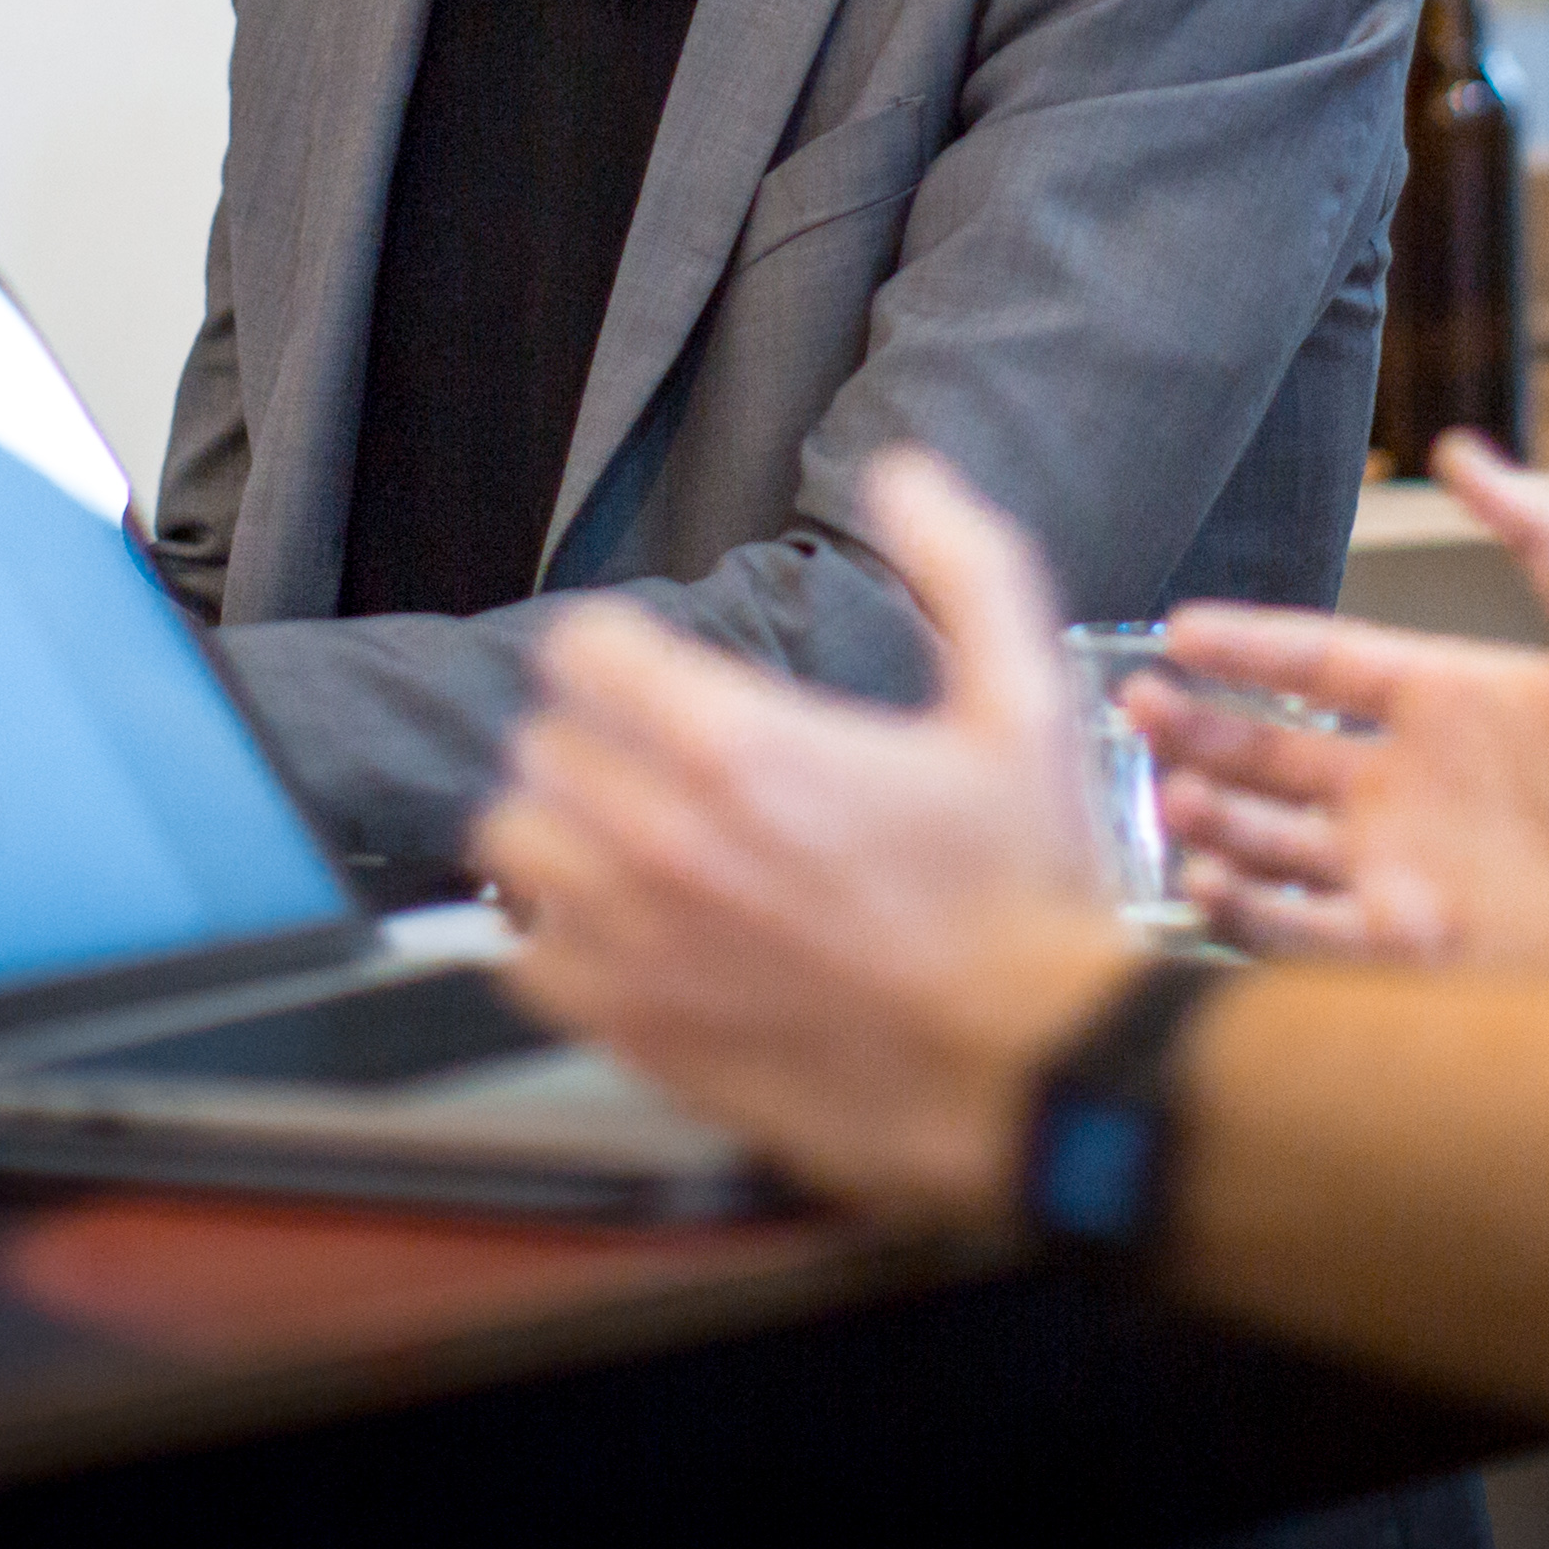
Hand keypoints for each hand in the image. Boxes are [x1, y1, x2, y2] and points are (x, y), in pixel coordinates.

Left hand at [473, 449, 1150, 1224]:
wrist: (1037, 1074)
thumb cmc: (1027, 895)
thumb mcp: (1026, 704)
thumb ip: (964, 566)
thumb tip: (904, 474)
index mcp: (742, 746)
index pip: (581, 649)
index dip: (616, 647)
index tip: (650, 668)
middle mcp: (665, 840)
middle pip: (539, 739)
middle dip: (592, 732)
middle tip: (652, 755)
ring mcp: (637, 944)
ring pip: (511, 841)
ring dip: (557, 826)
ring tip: (618, 834)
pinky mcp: (633, 1032)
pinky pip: (518, 956)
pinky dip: (549, 933)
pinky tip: (614, 927)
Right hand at [1134, 433, 1548, 963]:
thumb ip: (1545, 535)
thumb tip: (1463, 450)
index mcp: (1451, 703)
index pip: (1320, 665)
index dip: (1247, 644)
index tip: (1178, 629)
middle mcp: (1414, 787)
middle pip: (1271, 752)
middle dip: (1197, 729)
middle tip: (1133, 708)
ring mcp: (1409, 869)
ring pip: (1273, 840)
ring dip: (1215, 816)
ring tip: (1172, 796)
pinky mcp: (1419, 953)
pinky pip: (1307, 930)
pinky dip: (1252, 910)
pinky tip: (1214, 879)